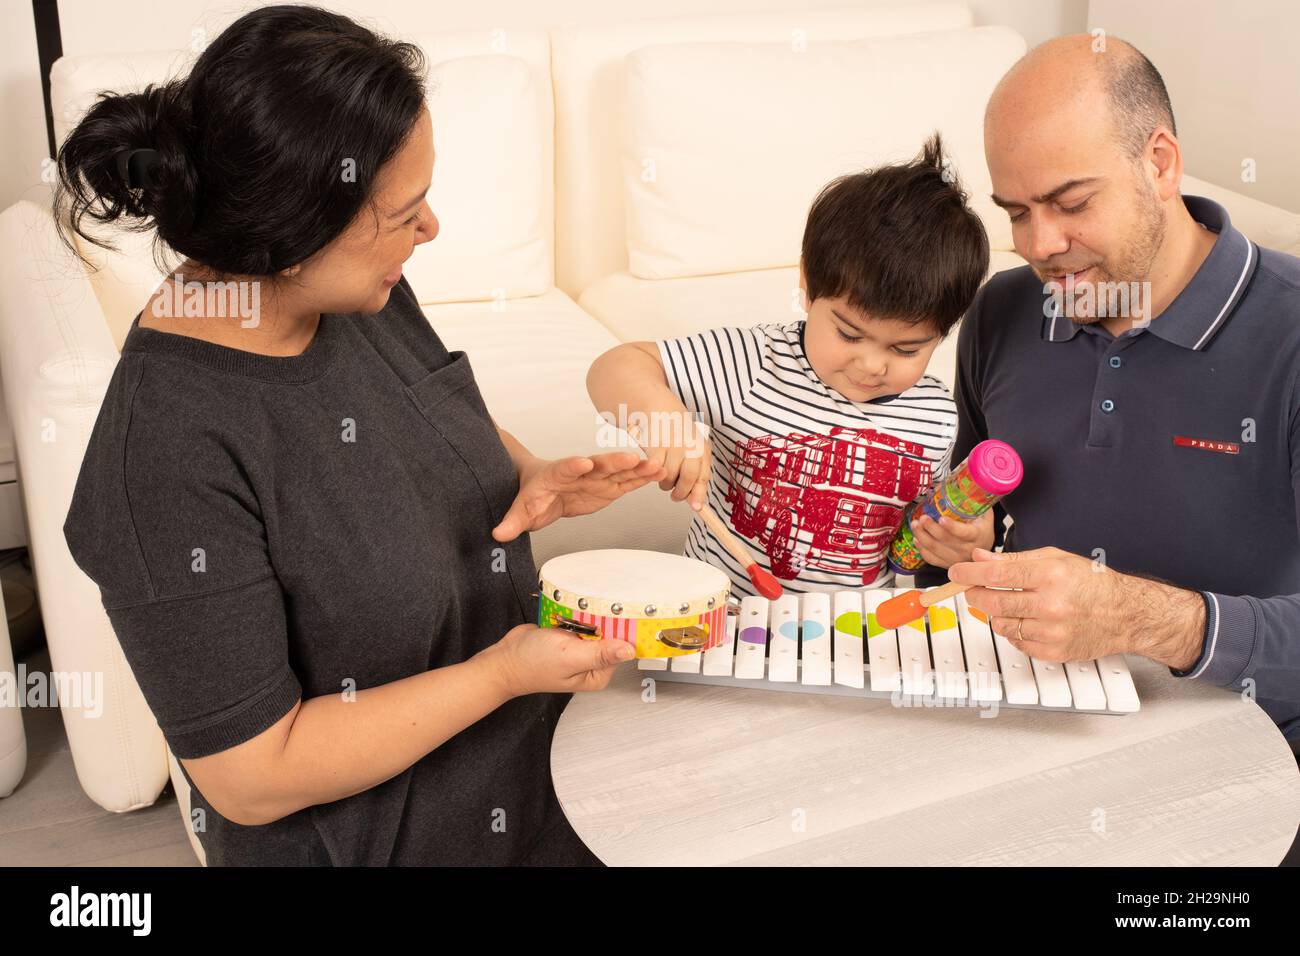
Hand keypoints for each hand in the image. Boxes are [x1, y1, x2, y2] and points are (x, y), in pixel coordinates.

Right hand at [474, 623, 635, 696]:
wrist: (505, 658)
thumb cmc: (532, 665)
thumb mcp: (570, 658)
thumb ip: (600, 654)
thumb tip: (629, 651)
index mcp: (598, 673)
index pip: (622, 647)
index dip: (623, 630)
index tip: (622, 614)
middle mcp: (593, 662)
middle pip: (611, 633)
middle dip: (602, 620)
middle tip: (587, 616)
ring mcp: (582, 647)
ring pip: (596, 622)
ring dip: (587, 614)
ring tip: (573, 617)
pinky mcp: (571, 635)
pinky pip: (581, 619)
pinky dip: (575, 613)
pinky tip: (567, 615)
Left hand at [492, 452, 665, 541]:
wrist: (542, 486)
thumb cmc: (531, 495)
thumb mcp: (520, 510)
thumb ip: (512, 522)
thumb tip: (498, 534)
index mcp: (556, 474)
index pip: (564, 468)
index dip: (574, 465)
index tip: (584, 462)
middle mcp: (580, 472)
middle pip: (598, 465)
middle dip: (614, 461)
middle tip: (631, 457)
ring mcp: (597, 478)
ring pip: (618, 471)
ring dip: (636, 468)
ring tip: (657, 466)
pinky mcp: (608, 487)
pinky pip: (627, 482)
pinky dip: (642, 478)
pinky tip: (659, 473)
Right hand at [632, 419, 710, 510]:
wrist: (659, 409)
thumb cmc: (677, 433)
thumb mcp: (693, 451)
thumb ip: (696, 475)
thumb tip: (696, 503)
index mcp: (702, 448)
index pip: (703, 477)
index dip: (699, 495)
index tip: (696, 507)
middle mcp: (690, 445)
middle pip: (688, 478)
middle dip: (681, 493)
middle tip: (675, 496)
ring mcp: (672, 444)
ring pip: (669, 476)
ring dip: (665, 484)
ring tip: (664, 477)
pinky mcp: (655, 444)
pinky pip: (655, 469)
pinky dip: (654, 473)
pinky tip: (655, 468)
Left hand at [910, 508, 994, 568]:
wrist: (984, 555)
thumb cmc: (982, 531)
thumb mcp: (985, 516)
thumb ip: (978, 503)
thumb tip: (969, 485)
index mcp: (977, 536)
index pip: (964, 533)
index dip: (952, 527)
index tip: (942, 519)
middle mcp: (967, 550)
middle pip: (946, 541)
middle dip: (931, 528)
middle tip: (923, 518)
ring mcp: (956, 559)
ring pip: (936, 550)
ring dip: (922, 537)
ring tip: (915, 525)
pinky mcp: (947, 564)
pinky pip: (931, 559)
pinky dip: (922, 549)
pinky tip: (916, 539)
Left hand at [947, 547, 1205, 666]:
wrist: (1126, 614)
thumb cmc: (1092, 583)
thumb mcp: (1055, 559)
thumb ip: (1013, 560)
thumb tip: (979, 558)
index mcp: (1050, 575)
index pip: (995, 575)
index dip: (968, 574)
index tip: (955, 573)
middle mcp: (1051, 604)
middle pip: (992, 603)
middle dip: (975, 595)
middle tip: (974, 589)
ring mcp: (1052, 631)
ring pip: (1001, 625)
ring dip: (996, 614)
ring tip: (1011, 604)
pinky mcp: (1054, 651)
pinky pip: (1016, 643)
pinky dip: (1014, 632)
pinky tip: (1028, 621)